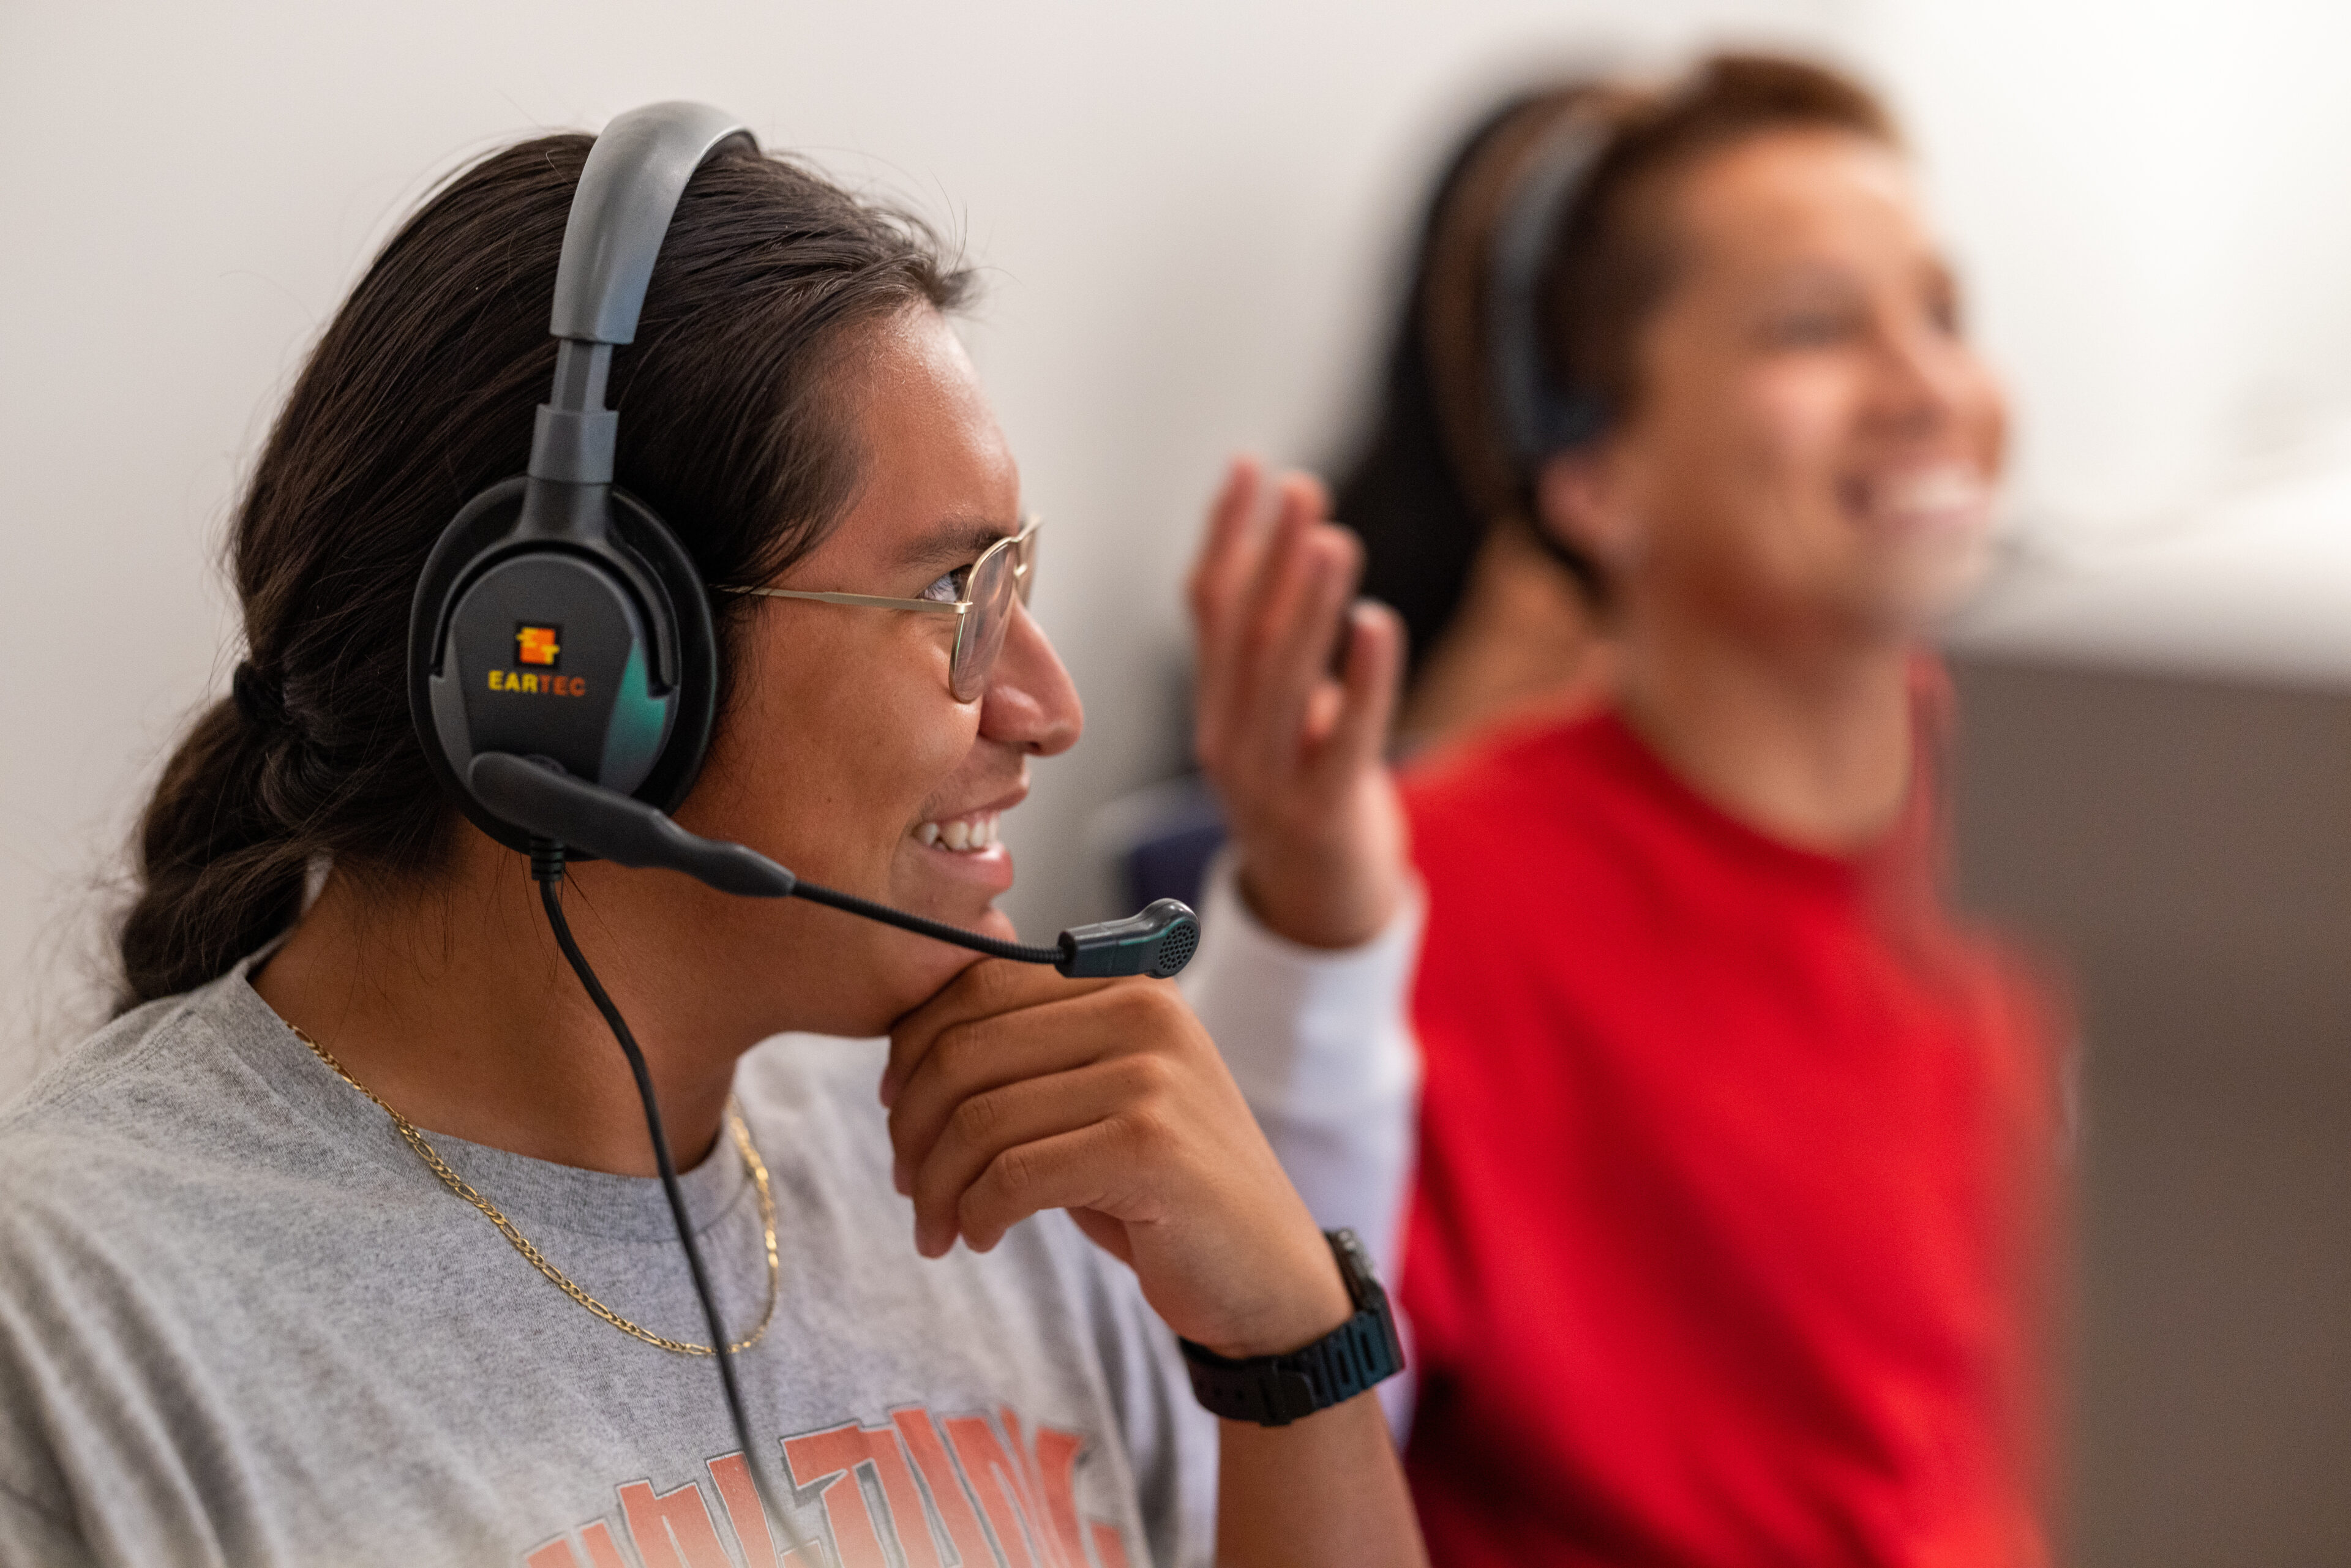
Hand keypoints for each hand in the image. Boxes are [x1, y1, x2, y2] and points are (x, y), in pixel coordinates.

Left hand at [881, 960, 1352, 1358]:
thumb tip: (904, 1051)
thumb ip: (1026, 1057)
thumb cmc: (1160, 1189)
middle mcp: (1143, 1011)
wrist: (1265, 1273)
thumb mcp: (1097, 1099)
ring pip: (980, 1118)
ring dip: (937, 1185)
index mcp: (1125, 983)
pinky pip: (1014, 1176)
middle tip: (907, 1184)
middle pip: (965, 1050)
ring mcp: (1152, 1077)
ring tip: (937, 1226)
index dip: (913, 1050)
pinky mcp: (1150, 1148)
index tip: (897, 1110)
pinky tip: (980, 1237)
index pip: (977, 984)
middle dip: (913, 1126)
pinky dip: (976, 1214)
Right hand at [1188, 456, 1408, 948]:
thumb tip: (1293, 553)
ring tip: (1332, 540)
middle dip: (1270, 555)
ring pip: (1281, 681)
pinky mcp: (1320, 814)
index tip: (1250, 468)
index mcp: (1216, 708)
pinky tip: (1375, 625)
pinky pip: (1341, 737)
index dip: (1227, 534)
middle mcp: (1227, 740)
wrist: (1320, 910)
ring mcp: (1269, 781)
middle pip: (1245, 635)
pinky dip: (1359, 680)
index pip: (1211, 608)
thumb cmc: (1312, 796)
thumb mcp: (1282, 720)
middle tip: (1302, 489)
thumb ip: (1277, 653)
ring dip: (1306, 606)